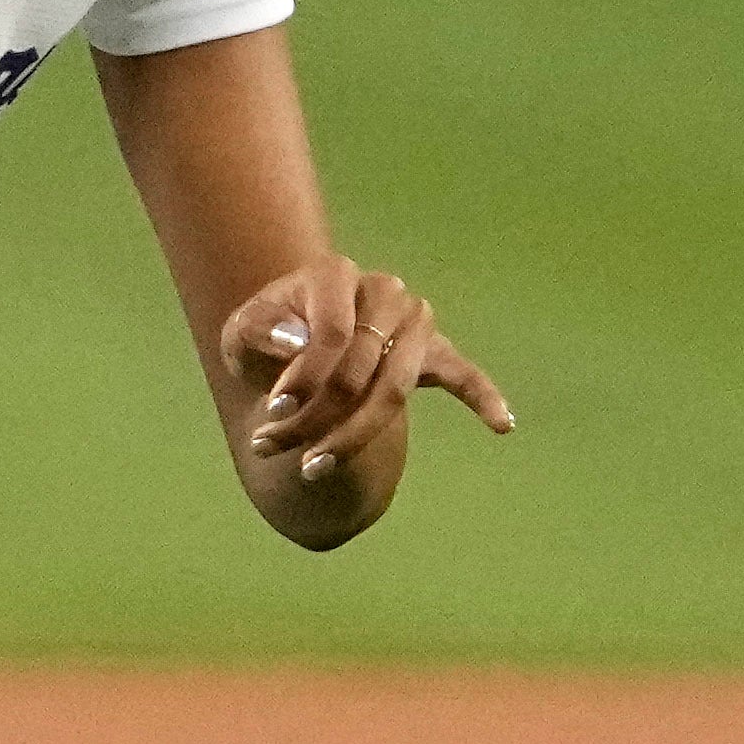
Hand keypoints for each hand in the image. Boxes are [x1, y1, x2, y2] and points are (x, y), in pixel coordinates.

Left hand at [215, 259, 509, 539]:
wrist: (288, 338)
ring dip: (352, 436)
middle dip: (316, 419)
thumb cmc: (265, 332)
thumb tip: (296, 340)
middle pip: (362, 370)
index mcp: (334, 273)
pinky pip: (464, 374)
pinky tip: (502, 424)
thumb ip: (260, 328)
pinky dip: (483, 397)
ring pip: (394, 389)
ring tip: (311, 470)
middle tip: (272, 449)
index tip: (272, 413)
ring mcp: (413, 321)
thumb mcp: (241, 328)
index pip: (333, 334)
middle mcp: (382, 290)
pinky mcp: (433, 350)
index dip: (304, 378)